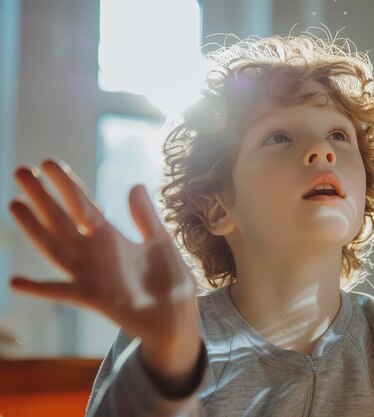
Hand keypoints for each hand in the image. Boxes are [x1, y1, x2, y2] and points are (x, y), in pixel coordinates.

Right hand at [8, 159, 198, 348]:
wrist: (177, 318)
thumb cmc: (170, 281)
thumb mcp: (160, 242)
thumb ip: (145, 217)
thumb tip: (134, 185)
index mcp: (110, 237)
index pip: (82, 205)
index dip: (65, 184)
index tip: (47, 163)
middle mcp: (94, 253)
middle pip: (62, 219)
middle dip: (42, 196)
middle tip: (20, 171)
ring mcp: (90, 275)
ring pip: (55, 247)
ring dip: (34, 228)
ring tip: (14, 205)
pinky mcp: (94, 297)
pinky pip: (61, 292)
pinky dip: (39, 288)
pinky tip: (15, 281)